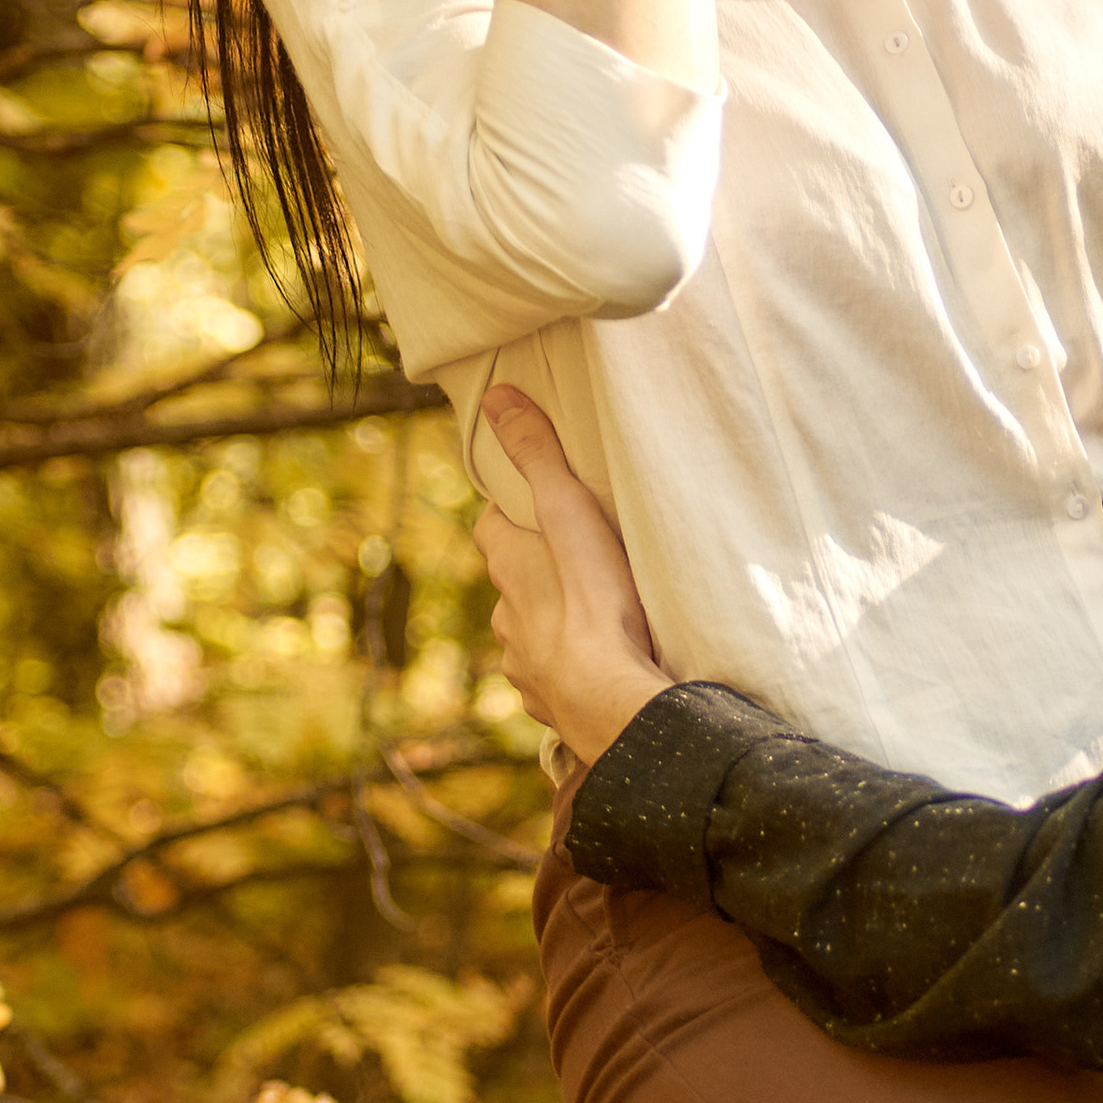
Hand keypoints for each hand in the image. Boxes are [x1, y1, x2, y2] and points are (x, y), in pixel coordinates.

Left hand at [475, 385, 672, 766]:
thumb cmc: (595, 601)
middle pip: (513, 585)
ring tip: (595, 618)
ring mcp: (524, 665)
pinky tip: (598, 669)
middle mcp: (506, 618)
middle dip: (536, 573)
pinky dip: (568, 672)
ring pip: (531, 636)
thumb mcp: (570, 511)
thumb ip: (537, 454)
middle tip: (577, 561)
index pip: (492, 529)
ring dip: (553, 625)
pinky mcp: (550, 704)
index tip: (534, 504)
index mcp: (510, 568)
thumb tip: (497, 397)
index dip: (509, 514)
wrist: (610, 699)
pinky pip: (554, 682)